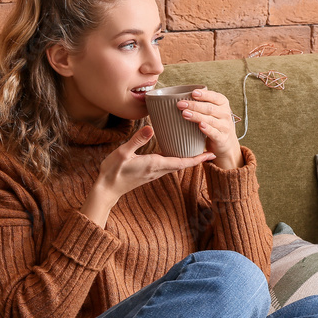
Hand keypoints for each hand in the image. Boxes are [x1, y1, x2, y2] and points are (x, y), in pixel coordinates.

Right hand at [95, 126, 214, 204]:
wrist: (107, 189)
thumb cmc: (113, 171)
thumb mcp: (123, 152)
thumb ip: (137, 140)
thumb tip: (151, 128)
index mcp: (155, 164)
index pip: (181, 162)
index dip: (197, 158)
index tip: (210, 154)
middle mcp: (158, 170)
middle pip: (183, 164)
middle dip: (197, 158)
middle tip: (209, 149)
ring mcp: (154, 173)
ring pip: (176, 165)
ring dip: (188, 158)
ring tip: (197, 149)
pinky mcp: (150, 172)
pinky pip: (168, 165)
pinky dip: (177, 158)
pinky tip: (176, 151)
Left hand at [176, 88, 242, 169]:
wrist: (225, 141)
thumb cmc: (214, 121)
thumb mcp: (212, 110)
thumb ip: (201, 102)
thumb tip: (181, 97)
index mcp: (223, 103)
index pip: (214, 97)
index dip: (204, 95)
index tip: (193, 93)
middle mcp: (225, 114)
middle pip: (209, 108)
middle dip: (194, 105)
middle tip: (181, 104)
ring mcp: (224, 126)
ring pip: (210, 120)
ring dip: (196, 116)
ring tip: (184, 114)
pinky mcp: (221, 138)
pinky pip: (214, 133)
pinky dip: (207, 129)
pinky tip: (200, 125)